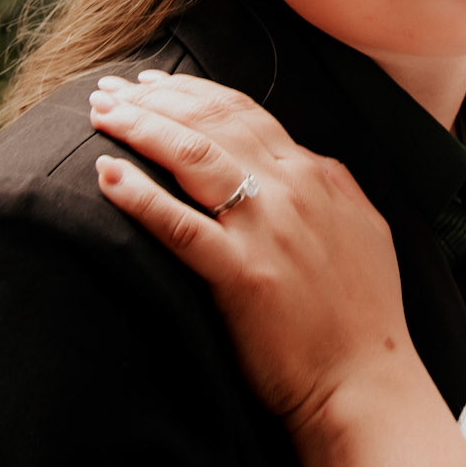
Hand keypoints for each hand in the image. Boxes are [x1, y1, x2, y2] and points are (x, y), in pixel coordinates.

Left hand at [89, 72, 417, 435]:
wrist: (366, 383)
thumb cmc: (363, 317)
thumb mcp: (363, 228)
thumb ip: (332, 188)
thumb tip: (305, 159)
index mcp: (316, 176)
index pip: (244, 112)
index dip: (191, 91)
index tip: (150, 83)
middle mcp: (292, 190)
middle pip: (211, 123)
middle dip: (154, 99)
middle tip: (106, 90)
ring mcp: (267, 231)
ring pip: (193, 157)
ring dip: (141, 128)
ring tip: (99, 117)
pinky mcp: (242, 275)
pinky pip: (180, 225)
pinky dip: (141, 196)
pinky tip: (107, 176)